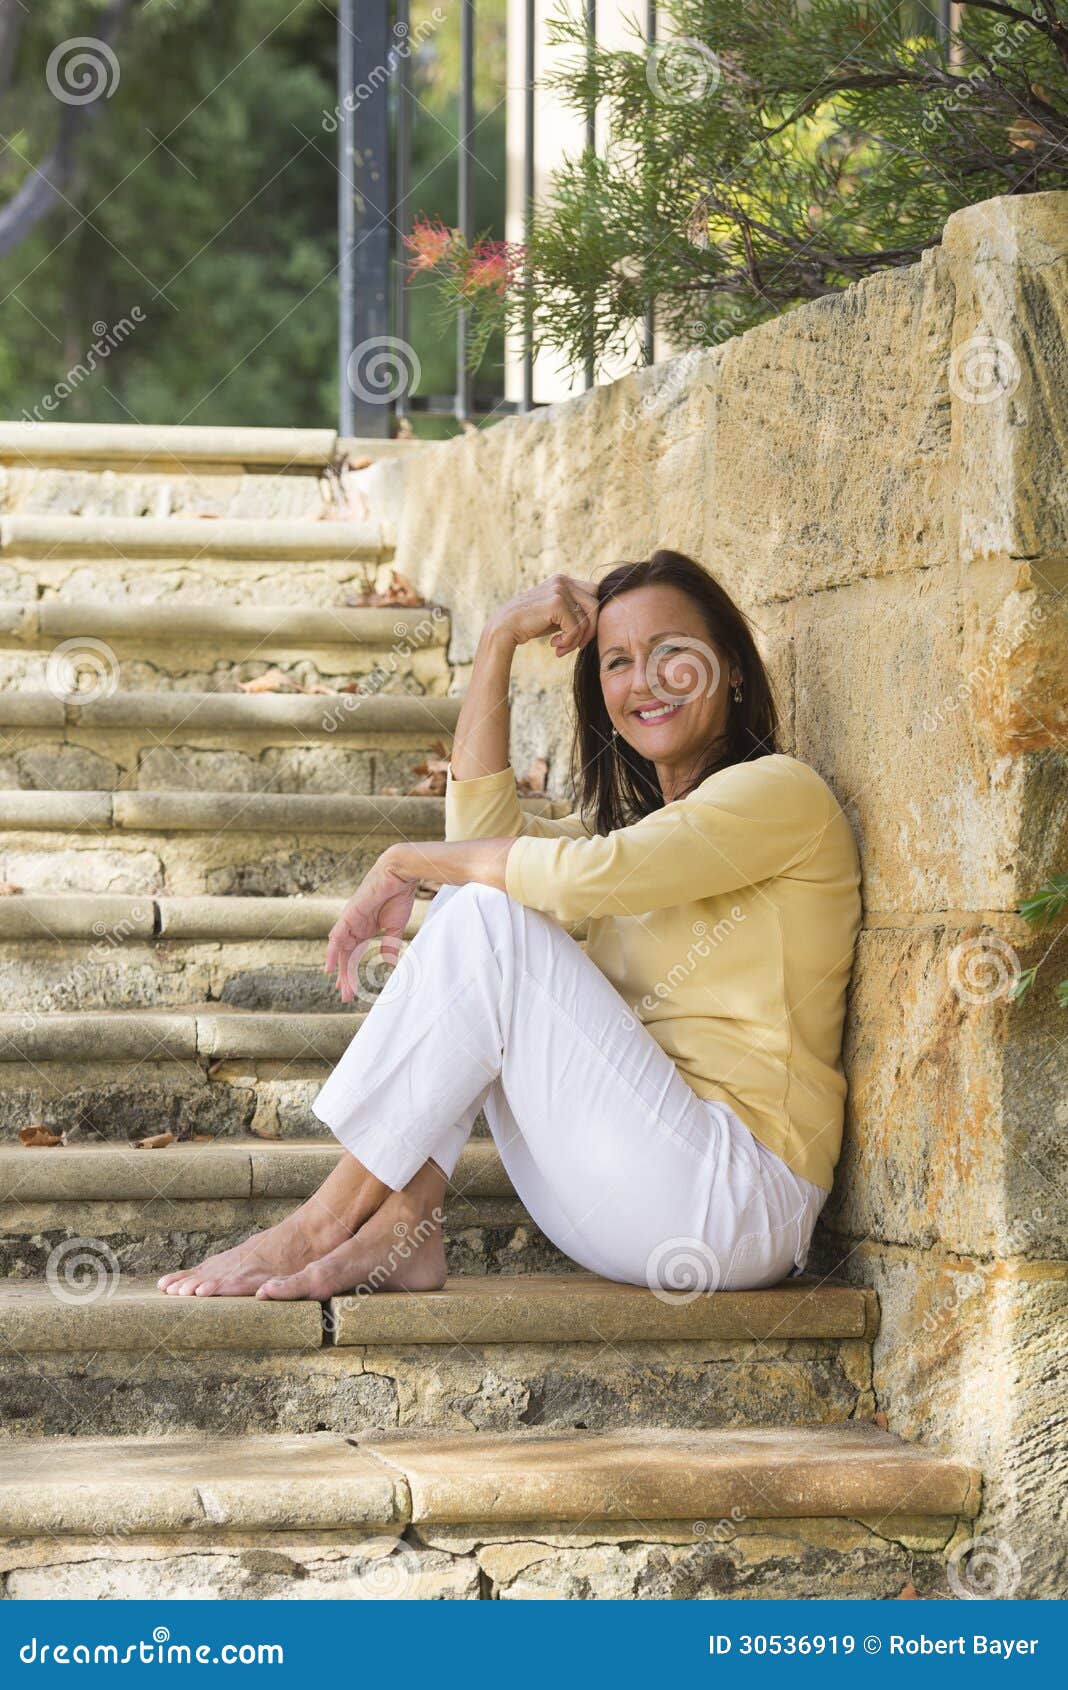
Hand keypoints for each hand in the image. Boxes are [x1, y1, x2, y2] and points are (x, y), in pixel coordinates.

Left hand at [324, 849, 417, 1003]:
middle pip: (347, 956)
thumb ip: (389, 945)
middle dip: (346, 977)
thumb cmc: (399, 895)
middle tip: (346, 996)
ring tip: (343, 989)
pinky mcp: (349, 916)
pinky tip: (330, 968)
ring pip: (342, 951)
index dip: (353, 972)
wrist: (399, 874)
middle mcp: (354, 926)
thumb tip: (388, 964)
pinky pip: (337, 938)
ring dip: (342, 970)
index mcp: (365, 928)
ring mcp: (350, 921)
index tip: (351, 989)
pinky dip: (332, 953)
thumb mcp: (395, 927)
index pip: (355, 954)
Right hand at [491, 572, 599, 658]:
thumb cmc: (530, 625)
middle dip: (591, 629)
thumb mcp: (556, 615)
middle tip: (576, 646)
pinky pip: (576, 627)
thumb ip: (574, 611)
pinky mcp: (556, 602)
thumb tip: (600, 618)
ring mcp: (559, 589)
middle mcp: (562, 580)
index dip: (593, 618)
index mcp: (563, 580)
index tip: (580, 637)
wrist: (504, 629)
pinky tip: (554, 645)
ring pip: (588, 618)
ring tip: (561, 648)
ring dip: (577, 639)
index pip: (594, 595)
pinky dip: (569, 641)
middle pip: (596, 604)